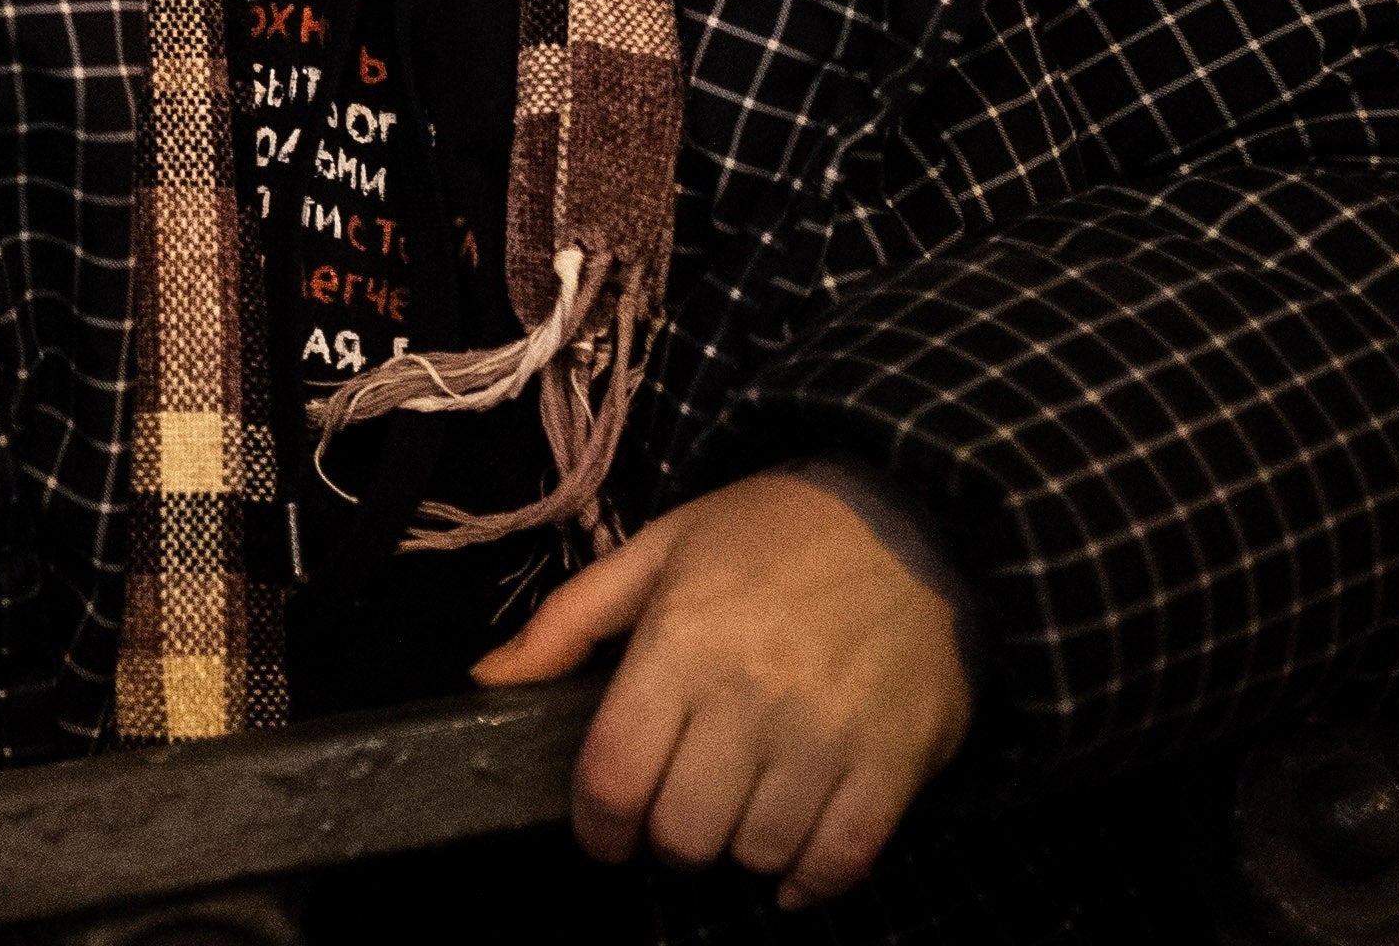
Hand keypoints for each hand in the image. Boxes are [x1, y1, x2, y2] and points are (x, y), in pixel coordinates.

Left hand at [477, 466, 976, 911]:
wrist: (910, 516)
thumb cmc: (768, 534)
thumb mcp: (655, 553)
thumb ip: (567, 623)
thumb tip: (488, 680)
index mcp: (681, 644)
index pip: (615, 774)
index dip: (597, 825)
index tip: (602, 834)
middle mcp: (751, 698)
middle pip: (683, 830)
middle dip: (665, 841)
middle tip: (675, 817)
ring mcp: (827, 736)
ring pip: (758, 853)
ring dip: (738, 854)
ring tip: (736, 820)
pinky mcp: (894, 764)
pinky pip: (841, 861)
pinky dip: (810, 882)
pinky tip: (792, 867)